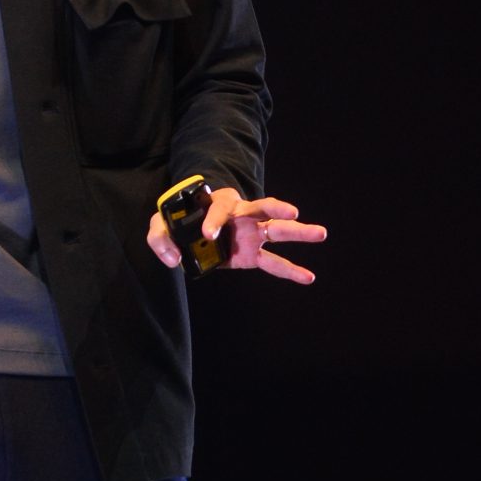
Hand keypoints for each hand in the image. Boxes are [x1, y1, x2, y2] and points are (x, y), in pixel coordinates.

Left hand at [146, 187, 326, 285]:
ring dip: (299, 232)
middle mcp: (239, 215)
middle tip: (293, 212)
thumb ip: (160, 238)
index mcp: (217, 203)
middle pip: (262, 208)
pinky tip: (309, 277)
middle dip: (277, 208)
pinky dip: (291, 271)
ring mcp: (249, 233)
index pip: (218, 210)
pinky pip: (273, 263)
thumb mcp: (160, 224)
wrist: (190, 229)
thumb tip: (173, 259)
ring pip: (277, 230)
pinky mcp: (251, 254)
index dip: (214, 221)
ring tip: (321, 233)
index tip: (207, 235)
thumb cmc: (178, 221)